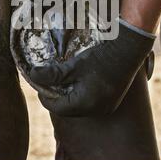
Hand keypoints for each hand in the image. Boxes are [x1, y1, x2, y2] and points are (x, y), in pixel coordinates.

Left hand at [29, 19, 155, 116]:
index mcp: (85, 104)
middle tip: (49, 85)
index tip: (39, 86)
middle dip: (58, 98)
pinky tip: (79, 82)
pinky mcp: (112, 100)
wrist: (128, 50)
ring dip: (70, 96)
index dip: (45, 98)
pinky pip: (92, 103)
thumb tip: (33, 75)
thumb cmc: (100, 58)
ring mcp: (107, 106)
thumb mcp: (73, 65)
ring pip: (81, 106)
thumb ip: (52, 74)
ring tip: (63, 83)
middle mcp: (97, 109)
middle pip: (69, 109)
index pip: (58, 108)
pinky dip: (82, 95)